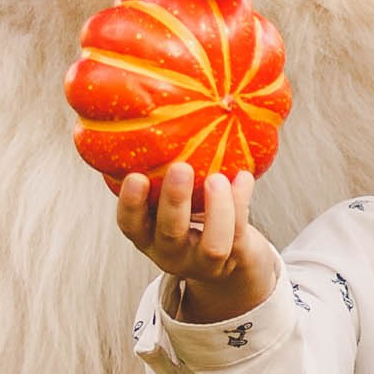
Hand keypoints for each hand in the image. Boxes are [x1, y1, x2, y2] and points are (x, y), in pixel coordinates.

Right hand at [114, 162, 280, 322]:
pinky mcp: (234, 257)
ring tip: (217, 177)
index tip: (136, 176)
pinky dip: (242, 201)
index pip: (130, 224)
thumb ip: (161, 172)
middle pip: (170, 232)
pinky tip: (243, 177)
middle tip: (181, 167)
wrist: (228, 254)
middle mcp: (172, 252)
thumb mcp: (167, 201)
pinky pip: (240, 232)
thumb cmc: (190, 215)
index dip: (131, 203)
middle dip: (175, 200)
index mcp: (148, 235)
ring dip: (218, 208)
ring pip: (213, 244)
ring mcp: (204, 260)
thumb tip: (160, 113)